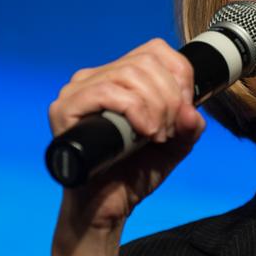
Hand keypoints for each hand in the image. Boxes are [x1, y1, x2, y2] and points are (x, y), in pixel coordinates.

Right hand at [48, 38, 205, 232]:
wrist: (109, 205)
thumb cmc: (135, 172)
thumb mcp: (176, 144)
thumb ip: (189, 125)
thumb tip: (190, 109)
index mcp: (120, 77)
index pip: (155, 50)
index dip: (179, 76)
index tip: (184, 110)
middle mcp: (96, 77)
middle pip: (146, 62)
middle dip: (170, 98)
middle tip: (169, 131)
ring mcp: (77, 91)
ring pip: (130, 75)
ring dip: (156, 108)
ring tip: (156, 136)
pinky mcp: (65, 110)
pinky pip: (108, 92)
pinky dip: (135, 111)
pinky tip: (144, 133)